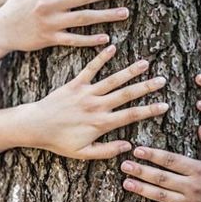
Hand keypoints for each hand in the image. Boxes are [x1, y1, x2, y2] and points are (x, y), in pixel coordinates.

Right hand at [0, 0, 133, 68]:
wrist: (0, 29)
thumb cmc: (16, 3)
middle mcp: (50, 3)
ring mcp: (50, 22)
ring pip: (83, 18)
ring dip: (105, 15)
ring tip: (124, 12)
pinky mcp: (48, 39)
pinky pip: (73, 40)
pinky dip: (89, 40)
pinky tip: (105, 39)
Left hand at [0, 46, 168, 159]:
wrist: (35, 126)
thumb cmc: (58, 142)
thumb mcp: (83, 153)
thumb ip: (106, 151)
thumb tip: (128, 146)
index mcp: (101, 124)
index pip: (131, 115)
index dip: (149, 110)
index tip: (165, 105)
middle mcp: (96, 106)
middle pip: (126, 94)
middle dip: (146, 87)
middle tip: (162, 80)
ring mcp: (86, 93)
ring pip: (113, 80)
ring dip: (130, 71)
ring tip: (146, 62)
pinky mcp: (74, 84)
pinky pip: (90, 69)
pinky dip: (101, 58)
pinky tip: (113, 47)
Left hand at [120, 125, 200, 201]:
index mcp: (199, 170)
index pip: (171, 160)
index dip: (153, 155)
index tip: (137, 150)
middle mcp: (192, 186)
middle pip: (162, 177)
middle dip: (141, 171)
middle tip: (124, 165)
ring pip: (161, 195)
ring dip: (142, 189)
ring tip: (126, 183)